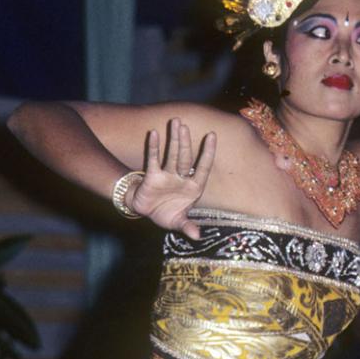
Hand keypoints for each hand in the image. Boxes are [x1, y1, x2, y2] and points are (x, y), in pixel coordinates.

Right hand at [129, 119, 215, 237]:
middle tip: (186, 125)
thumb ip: (187, 227)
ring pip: (172, 154)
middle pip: (186, 157)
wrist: (147, 212)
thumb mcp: (178, 223)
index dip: (208, 153)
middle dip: (187, 142)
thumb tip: (197, 236)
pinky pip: (153, 159)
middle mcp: (182, 178)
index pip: (203, 167)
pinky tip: (154, 134)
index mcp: (194, 188)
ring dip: (174, 140)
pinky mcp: (152, 175)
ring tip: (176, 122)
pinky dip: (154, 148)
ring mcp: (168, 175)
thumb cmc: (166, 214)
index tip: (212, 135)